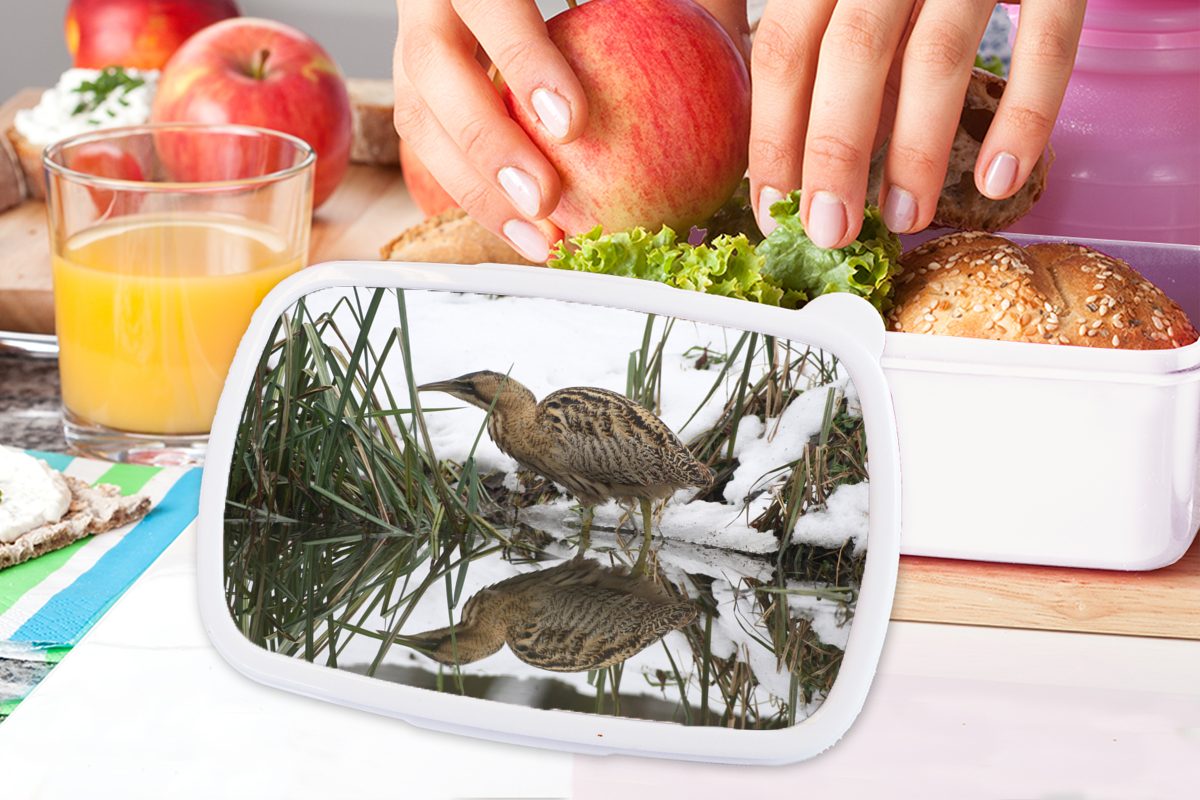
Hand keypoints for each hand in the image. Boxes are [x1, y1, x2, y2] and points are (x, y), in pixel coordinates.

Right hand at [393, 0, 587, 261]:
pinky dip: (478, 196)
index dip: (523, 62)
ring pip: (420, 118)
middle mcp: (434, 0)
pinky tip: (530, 234)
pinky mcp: (420, 90)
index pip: (490, 1)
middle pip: (433, 69)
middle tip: (545, 198)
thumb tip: (730, 41)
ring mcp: (416, 44)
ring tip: (538, 237)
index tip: (572, 123)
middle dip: (486, 143)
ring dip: (476, 189)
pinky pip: (434, 148)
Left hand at [748, 0, 1085, 246]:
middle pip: (853, 54)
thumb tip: (751, 120)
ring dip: (918, 152)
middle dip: (836, 154)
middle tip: (833, 232)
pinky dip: (1025, 117)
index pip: (784, 48)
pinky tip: (998, 182)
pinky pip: (1047, 41)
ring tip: (906, 219)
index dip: (773, 136)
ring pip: (938, 55)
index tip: (776, 210)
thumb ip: (774, 21)